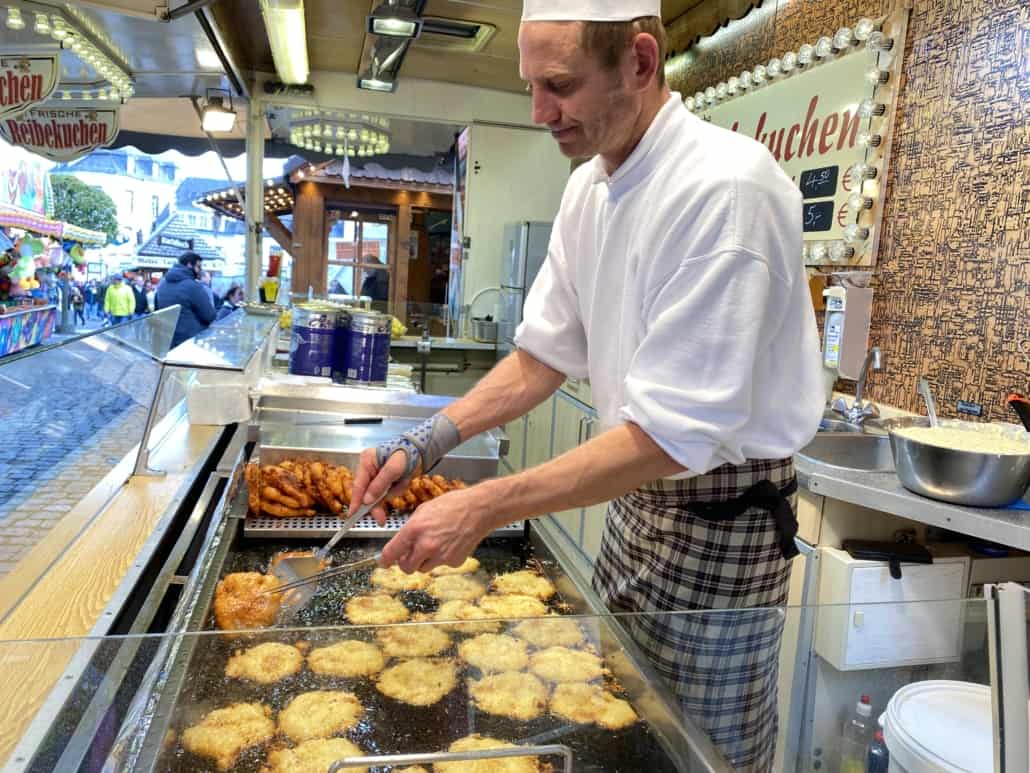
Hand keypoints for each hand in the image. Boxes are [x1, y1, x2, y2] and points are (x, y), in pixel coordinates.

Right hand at [349, 447, 417, 524]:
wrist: (421, 451)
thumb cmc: (407, 454)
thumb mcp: (393, 469)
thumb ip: (379, 485)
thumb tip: (366, 501)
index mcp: (366, 461)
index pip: (358, 485)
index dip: (355, 502)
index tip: (352, 515)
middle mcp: (369, 469)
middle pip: (367, 493)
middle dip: (377, 502)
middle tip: (381, 519)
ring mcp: (377, 476)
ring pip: (378, 495)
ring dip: (392, 492)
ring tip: (404, 481)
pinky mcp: (385, 481)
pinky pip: (387, 493)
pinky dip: (396, 490)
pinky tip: (404, 481)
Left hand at [379, 485, 495, 572]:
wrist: (479, 510)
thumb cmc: (453, 505)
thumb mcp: (424, 510)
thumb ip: (411, 528)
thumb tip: (403, 541)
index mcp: (415, 530)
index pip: (392, 552)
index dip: (384, 560)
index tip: (383, 563)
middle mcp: (426, 545)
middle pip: (406, 568)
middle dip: (406, 563)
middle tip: (410, 555)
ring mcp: (441, 556)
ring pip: (424, 568)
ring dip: (424, 561)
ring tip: (434, 544)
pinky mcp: (454, 562)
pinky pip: (441, 565)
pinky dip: (442, 558)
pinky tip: (449, 544)